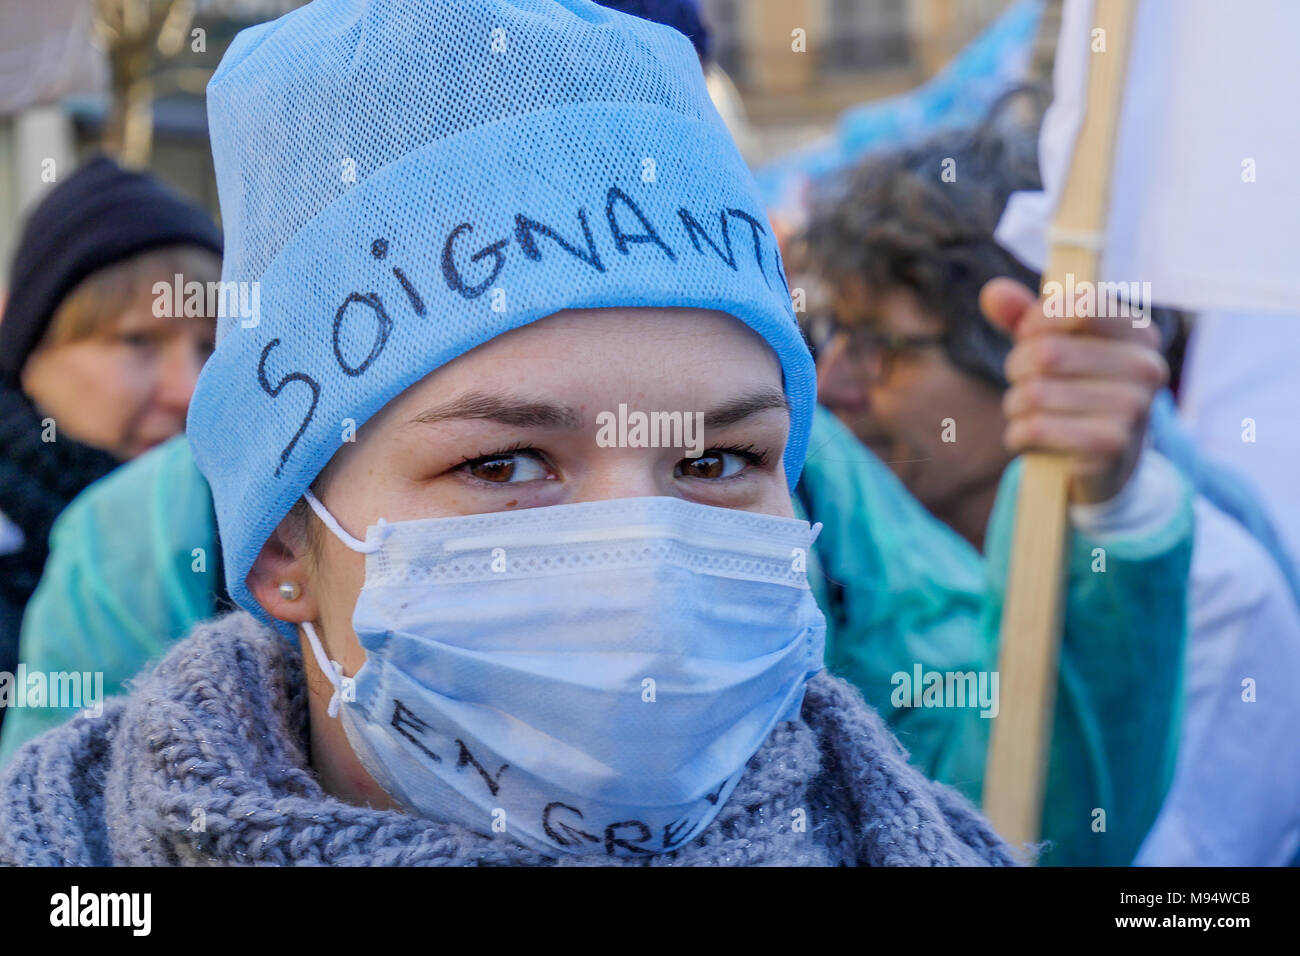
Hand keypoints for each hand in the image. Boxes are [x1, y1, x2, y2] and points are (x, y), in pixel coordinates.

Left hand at [980, 277, 1167, 504]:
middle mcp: (1146, 368)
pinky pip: (1036, 428)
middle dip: (1018, 368)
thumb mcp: (1053, 346)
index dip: (1039, 320)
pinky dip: (1018, 435)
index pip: (1081, 305)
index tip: (1029, 335)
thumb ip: (1024, 317)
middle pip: (1048, 352)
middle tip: (1025, 382)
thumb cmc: (1075, 390)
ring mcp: (1133, 409)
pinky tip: (1029, 438)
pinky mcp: (1110, 447)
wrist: (1105, 463)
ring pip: (1035, 393)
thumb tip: (993, 291)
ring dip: (1016, 405)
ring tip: (1030, 413)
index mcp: (1140, 333)